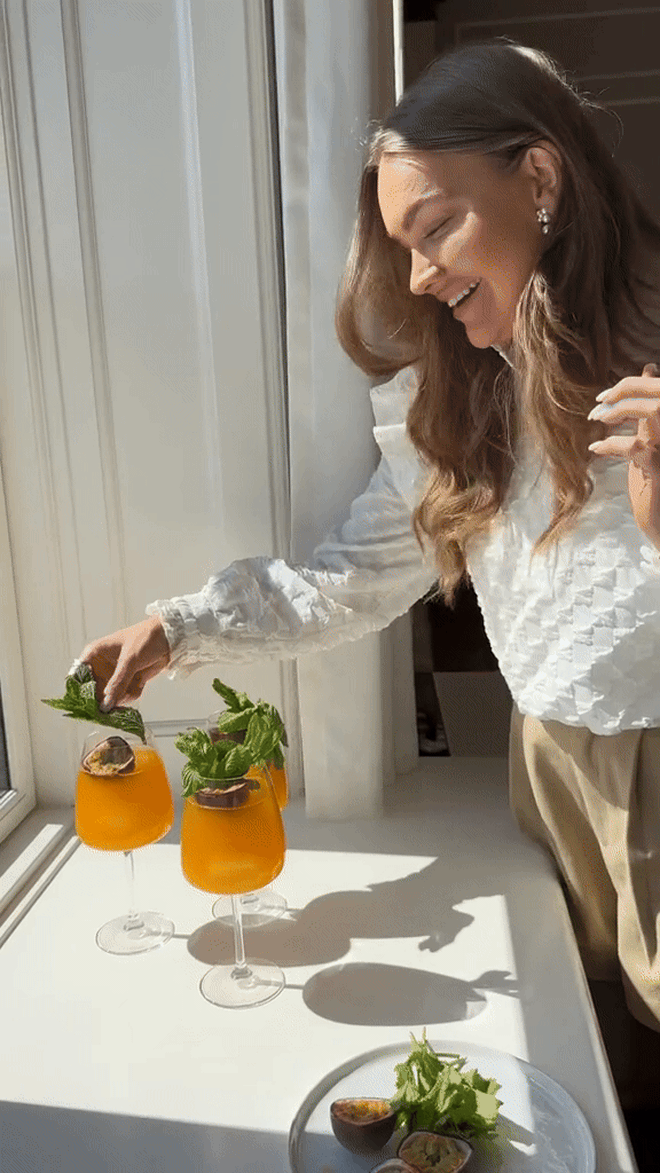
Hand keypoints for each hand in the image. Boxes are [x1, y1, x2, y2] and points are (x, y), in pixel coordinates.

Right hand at [77, 615, 170, 709]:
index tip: (87, 705)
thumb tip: (105, 705)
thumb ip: (117, 683)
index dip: (79, 692)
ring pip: (110, 697)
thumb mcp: (130, 660)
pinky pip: (124, 695)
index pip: (78, 676)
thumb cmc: (146, 638)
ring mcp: (114, 675)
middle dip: (105, 700)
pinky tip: (140, 683)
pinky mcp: (127, 681)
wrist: (170, 638)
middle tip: (111, 708)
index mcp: (94, 654)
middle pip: (93, 691)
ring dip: (122, 696)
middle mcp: (101, 666)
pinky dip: (133, 693)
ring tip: (133, 686)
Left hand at [588, 363, 659, 549]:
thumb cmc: (655, 487)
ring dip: (620, 411)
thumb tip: (647, 377)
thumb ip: (647, 419)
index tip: (610, 395)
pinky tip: (595, 449)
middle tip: (600, 402)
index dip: (640, 384)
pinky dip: (610, 445)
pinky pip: (635, 446)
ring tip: (596, 419)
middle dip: (628, 390)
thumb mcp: (651, 446)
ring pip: (655, 411)